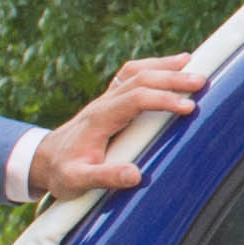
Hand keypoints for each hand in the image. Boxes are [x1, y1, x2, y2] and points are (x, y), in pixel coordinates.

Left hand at [19, 51, 211, 199]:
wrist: (42, 161)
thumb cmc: (60, 172)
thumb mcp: (77, 181)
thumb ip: (104, 177)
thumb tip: (136, 175)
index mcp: (99, 119)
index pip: (135, 99)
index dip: (161, 99)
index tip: (187, 106)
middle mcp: (103, 104)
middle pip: (139, 79)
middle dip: (172, 78)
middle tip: (201, 81)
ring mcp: (106, 100)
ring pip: (135, 72)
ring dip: (163, 66)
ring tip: (190, 63)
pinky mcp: (110, 102)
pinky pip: (131, 76)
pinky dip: (152, 67)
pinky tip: (168, 68)